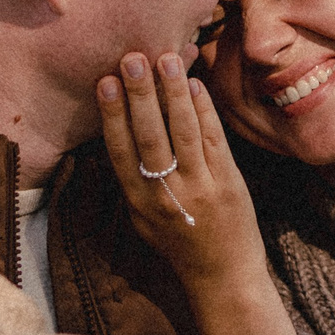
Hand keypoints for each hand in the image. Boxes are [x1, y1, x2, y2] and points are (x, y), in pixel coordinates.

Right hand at [97, 50, 294, 334]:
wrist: (223, 277)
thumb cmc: (178, 242)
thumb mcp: (143, 217)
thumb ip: (132, 178)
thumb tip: (120, 128)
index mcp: (139, 201)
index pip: (121, 150)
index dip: (113, 114)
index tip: (105, 81)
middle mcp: (167, 195)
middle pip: (151, 137)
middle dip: (141, 95)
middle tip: (133, 58)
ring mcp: (200, 188)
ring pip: (184, 133)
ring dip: (174, 93)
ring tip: (167, 60)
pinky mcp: (229, 184)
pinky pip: (214, 139)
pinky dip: (204, 110)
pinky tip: (195, 85)